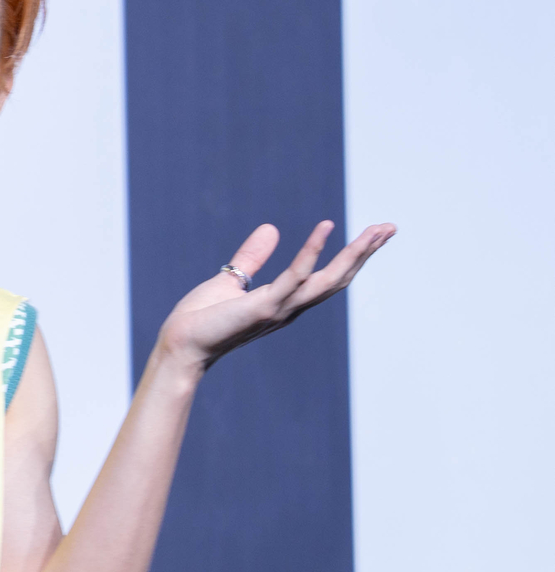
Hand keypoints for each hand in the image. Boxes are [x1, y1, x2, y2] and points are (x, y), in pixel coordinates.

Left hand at [157, 219, 396, 370]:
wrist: (180, 344)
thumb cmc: (201, 318)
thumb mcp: (231, 280)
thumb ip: (252, 258)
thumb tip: (271, 228)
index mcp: (285, 302)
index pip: (326, 277)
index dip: (351, 257)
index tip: (373, 234)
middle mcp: (290, 308)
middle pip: (338, 278)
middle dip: (365, 253)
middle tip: (390, 228)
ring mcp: (280, 308)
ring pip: (327, 280)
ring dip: (354, 254)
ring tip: (377, 231)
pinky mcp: (263, 306)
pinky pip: (294, 277)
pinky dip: (311, 251)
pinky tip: (325, 228)